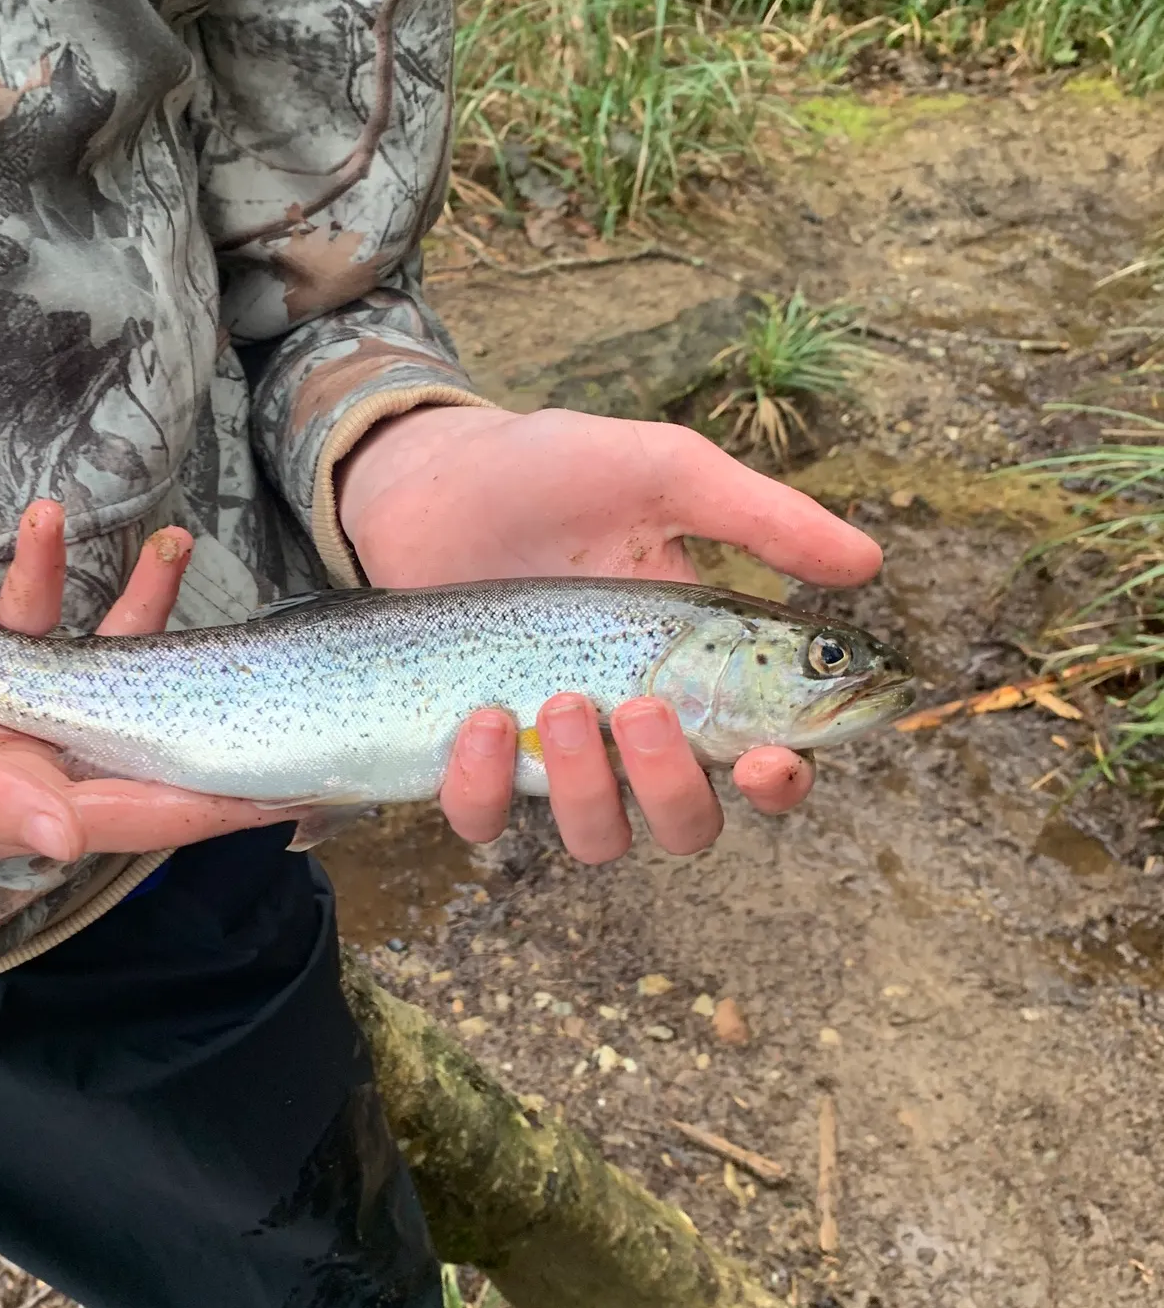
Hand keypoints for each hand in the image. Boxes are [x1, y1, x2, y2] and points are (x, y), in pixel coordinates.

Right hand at [0, 505, 289, 861]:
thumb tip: (71, 836)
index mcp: (3, 810)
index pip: (134, 814)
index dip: (216, 803)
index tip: (294, 786)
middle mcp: (12, 770)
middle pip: (137, 737)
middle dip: (204, 690)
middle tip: (277, 645)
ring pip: (95, 667)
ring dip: (131, 605)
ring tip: (171, 536)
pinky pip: (28, 622)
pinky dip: (42, 576)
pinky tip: (47, 519)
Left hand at [337, 406, 884, 862]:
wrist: (438, 472)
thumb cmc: (559, 471)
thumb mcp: (665, 476)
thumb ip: (761, 520)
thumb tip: (868, 565)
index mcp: (697, 675)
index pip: (763, 763)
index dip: (782, 783)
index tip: (768, 759)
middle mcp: (632, 729)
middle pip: (688, 822)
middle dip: (675, 786)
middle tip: (639, 708)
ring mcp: (551, 747)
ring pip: (599, 836)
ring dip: (588, 789)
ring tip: (559, 701)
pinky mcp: (473, 753)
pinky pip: (486, 819)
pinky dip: (486, 789)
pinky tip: (483, 719)